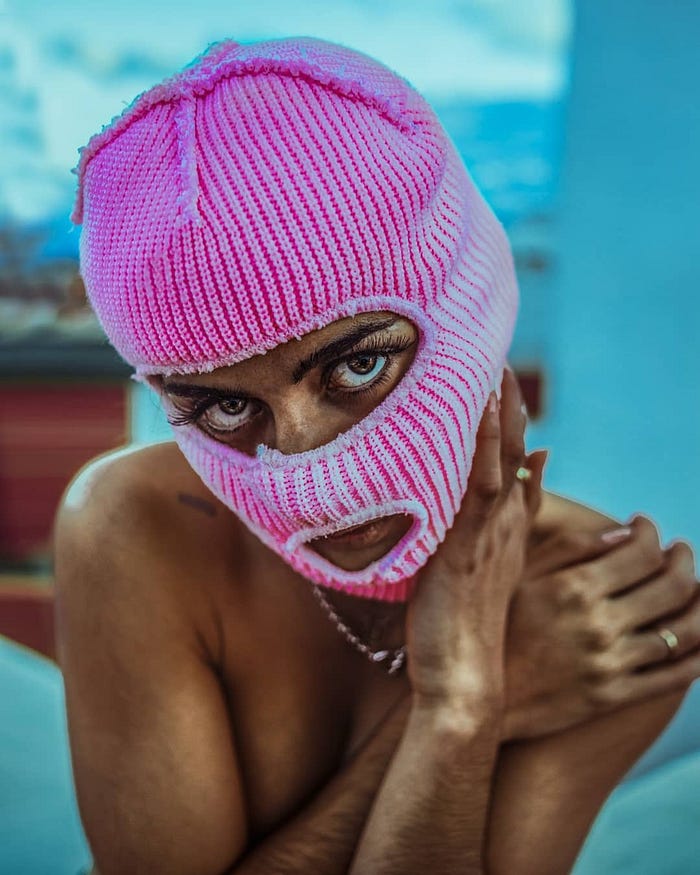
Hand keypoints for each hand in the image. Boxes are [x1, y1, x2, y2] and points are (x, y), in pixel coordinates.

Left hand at [406, 368, 544, 704]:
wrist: (462, 675)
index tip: (503, 381)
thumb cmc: (461, 625)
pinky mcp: (467, 542)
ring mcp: (489, 531)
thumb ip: (482, 539)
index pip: (517, 462)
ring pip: (503, 459)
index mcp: (506, 528)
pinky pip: (480, 482)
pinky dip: (485, 444)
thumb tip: (485, 514)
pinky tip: (479, 410)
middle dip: (510, 405)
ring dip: (501, 413)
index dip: (512, 421)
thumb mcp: (476, 572)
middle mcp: (504, 523)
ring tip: (496, 367)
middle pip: (515, 451)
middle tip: (502, 360)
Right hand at [504, 515, 699, 738]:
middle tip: (680, 550)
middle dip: (684, 560)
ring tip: (695, 586)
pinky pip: (675, 675)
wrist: (479, 696)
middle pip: (672, 586)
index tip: (647, 525)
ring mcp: (611, 664)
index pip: (642, 552)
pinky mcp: (615, 696)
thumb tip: (625, 533)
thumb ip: (572, 548)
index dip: (652, 533)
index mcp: (575, 587)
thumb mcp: (521, 575)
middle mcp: (599, 624)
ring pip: (684, 630)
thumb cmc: (497, 625)